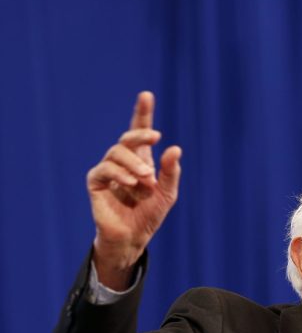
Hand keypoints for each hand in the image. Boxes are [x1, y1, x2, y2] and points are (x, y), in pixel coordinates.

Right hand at [87, 91, 181, 289]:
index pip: (140, 132)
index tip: (146, 95)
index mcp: (142, 160)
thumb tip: (175, 148)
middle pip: (128, 138)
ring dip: (134, 163)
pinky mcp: (96, 183)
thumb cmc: (150, 215)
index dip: (142, 113)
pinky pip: (103, 170)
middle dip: (141, 133)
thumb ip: (171, 172)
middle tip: (156, 137)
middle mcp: (124, 162)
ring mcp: (108, 171)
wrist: (133, 237)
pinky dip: (119, 174)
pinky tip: (131, 183)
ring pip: (116, 153)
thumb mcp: (167, 193)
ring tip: (146, 179)